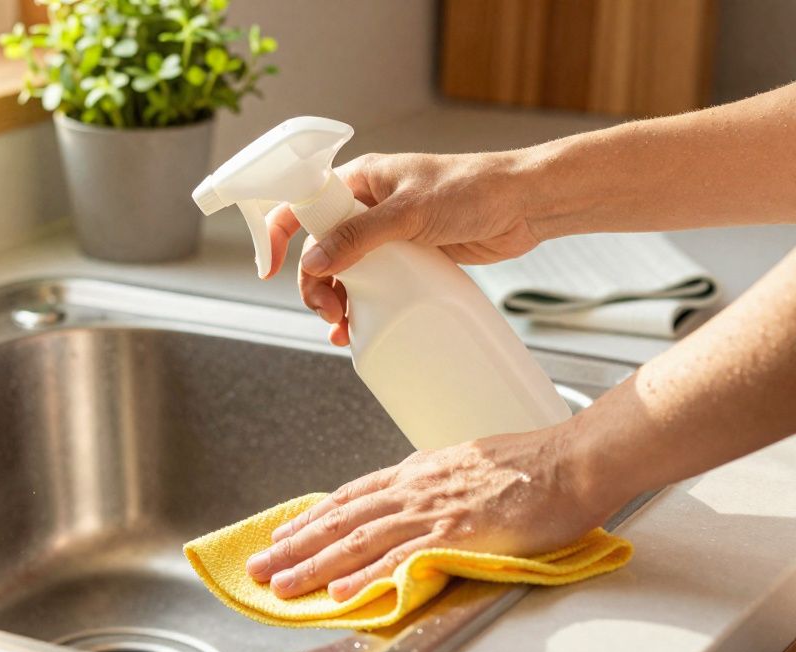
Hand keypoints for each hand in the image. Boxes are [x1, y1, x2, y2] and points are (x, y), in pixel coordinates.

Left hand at [245, 427, 605, 600]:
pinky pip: (399, 559)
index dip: (313, 516)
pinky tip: (339, 590)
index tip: (284, 532)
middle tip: (260, 564)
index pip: (351, 495)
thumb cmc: (533, 463)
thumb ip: (437, 482)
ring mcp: (432, 511)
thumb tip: (419, 494)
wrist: (570, 460)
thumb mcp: (469, 462)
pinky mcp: (454, 535)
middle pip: (341, 518)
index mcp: (419, 470)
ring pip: (357, 540)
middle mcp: (415, 488)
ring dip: (314, 564)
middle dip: (295, 543)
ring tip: (281, 583)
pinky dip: (365, 575)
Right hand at [263, 151, 545, 345]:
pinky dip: (363, 305)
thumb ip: (360, 237)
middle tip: (328, 311)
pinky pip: (375, 283)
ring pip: (346, 270)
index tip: (269, 269)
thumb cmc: (474, 190)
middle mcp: (369, 205)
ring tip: (342, 326)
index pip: (303, 203)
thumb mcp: (410, 213)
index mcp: (361, 180)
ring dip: (337, 299)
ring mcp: (389, 233)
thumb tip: (314, 263)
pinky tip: (358, 327)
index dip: (280, 235)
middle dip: (315, 283)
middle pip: (320, 247)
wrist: (526, 205)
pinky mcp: (411, 256)